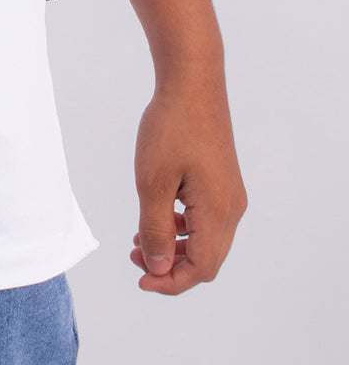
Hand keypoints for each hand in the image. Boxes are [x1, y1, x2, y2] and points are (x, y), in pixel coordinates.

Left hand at [130, 80, 246, 293]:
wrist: (193, 82)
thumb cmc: (171, 128)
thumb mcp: (152, 182)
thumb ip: (154, 230)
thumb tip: (158, 269)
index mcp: (218, 212)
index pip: (201, 269)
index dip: (170, 281)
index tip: (139, 277)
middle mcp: (232, 208)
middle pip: (206, 258)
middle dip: (170, 265)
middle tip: (133, 256)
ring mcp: (230, 193)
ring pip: (206, 239)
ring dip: (174, 246)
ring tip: (139, 239)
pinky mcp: (223, 180)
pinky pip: (206, 218)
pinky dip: (182, 226)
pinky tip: (158, 215)